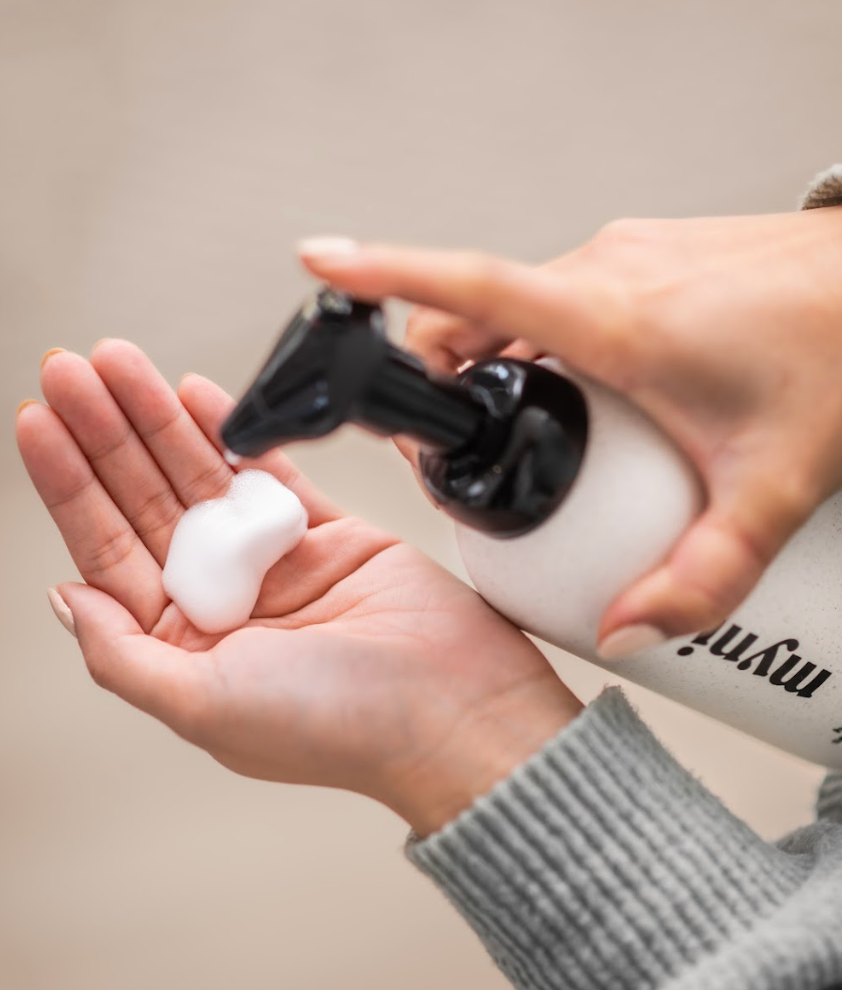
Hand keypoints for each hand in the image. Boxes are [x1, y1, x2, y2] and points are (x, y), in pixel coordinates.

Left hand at [16, 343, 581, 833]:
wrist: (454, 709)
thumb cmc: (340, 727)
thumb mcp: (205, 703)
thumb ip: (123, 655)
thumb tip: (65, 600)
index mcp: (186, 647)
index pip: (109, 551)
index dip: (72, 485)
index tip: (42, 424)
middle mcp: (225, 602)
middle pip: (149, 500)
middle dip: (109, 434)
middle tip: (72, 372)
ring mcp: (275, 564)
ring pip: (204, 476)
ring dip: (162, 418)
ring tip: (122, 365)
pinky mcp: (327, 535)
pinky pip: (271, 472)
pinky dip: (236, 432)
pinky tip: (198, 394)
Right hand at [298, 209, 841, 649]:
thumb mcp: (771, 488)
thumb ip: (701, 577)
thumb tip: (628, 631)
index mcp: (609, 319)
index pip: (469, 288)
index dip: (382, 273)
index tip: (317, 262)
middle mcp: (604, 274)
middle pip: (477, 321)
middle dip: (448, 383)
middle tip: (472, 448)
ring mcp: (624, 258)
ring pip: (522, 313)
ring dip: (509, 369)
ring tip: (551, 431)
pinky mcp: (642, 258)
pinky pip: (565, 302)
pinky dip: (554, 349)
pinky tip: (604, 394)